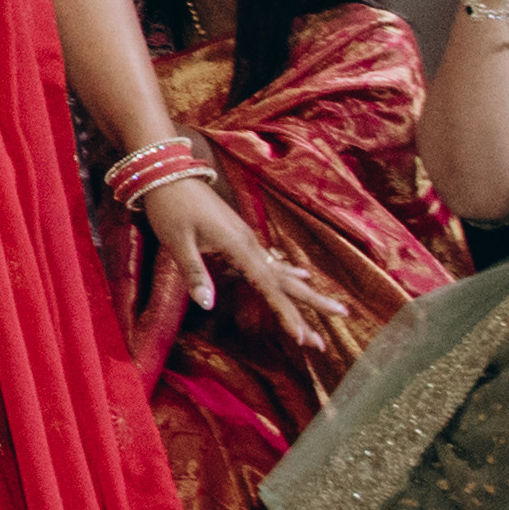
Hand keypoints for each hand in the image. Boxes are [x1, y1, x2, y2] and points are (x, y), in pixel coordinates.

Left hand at [144, 175, 338, 363]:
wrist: (168, 173)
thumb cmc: (170, 206)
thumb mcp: (177, 241)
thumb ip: (195, 273)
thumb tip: (207, 305)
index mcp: (238, 246)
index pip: (268, 285)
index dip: (285, 312)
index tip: (302, 336)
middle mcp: (249, 244)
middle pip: (286, 280)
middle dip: (312, 304)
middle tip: (340, 322)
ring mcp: (247, 239)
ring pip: (282, 272)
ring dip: (304, 293)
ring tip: (333, 309)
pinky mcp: (239, 236)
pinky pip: (271, 260)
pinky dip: (289, 273)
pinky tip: (303, 276)